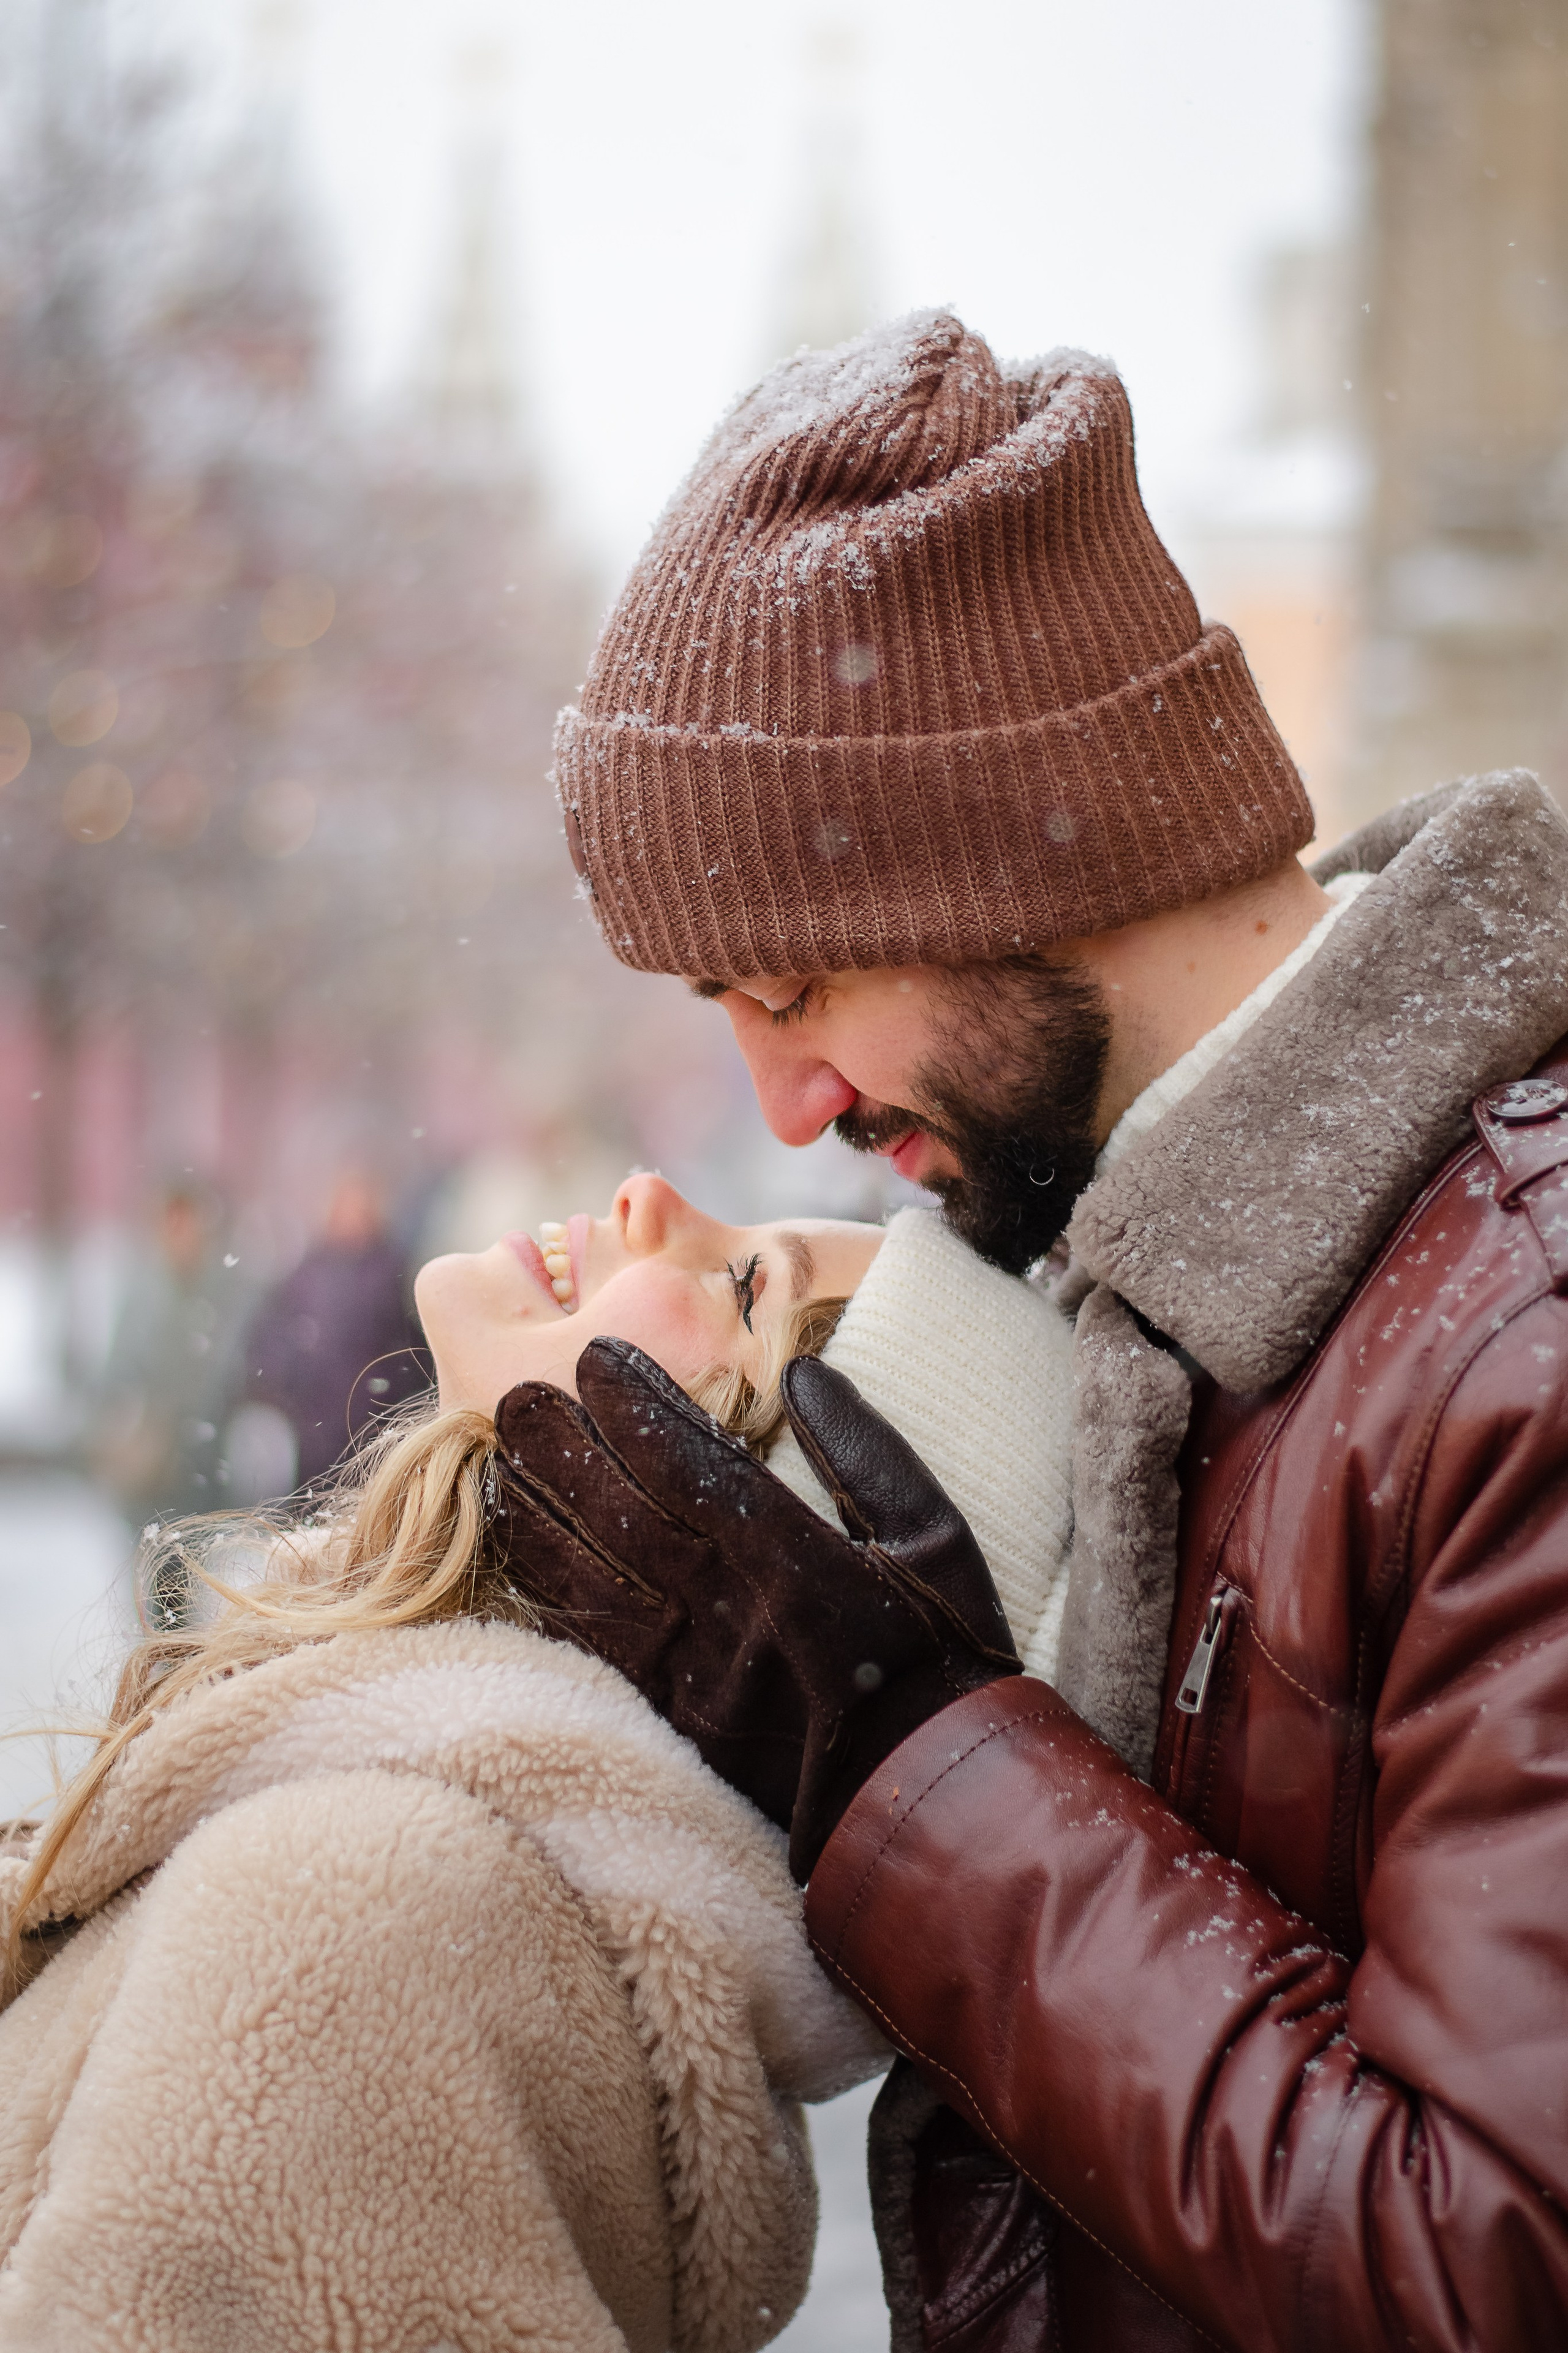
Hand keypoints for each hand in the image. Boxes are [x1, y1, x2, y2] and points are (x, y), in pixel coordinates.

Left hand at [492, 1339, 1019, 1878]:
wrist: (931, 1814)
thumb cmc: (945, 1666)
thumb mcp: (938, 1544)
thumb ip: (868, 1457)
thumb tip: (804, 1378)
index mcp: (795, 1567)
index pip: (692, 1469)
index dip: (636, 1410)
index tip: (597, 1361)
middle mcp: (729, 1618)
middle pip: (624, 1518)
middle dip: (566, 1452)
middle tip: (516, 1399)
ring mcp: (692, 1678)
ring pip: (594, 1581)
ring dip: (542, 1517)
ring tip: (501, 1463)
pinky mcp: (674, 1726)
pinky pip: (596, 1650)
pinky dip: (552, 1597)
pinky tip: (524, 1560)